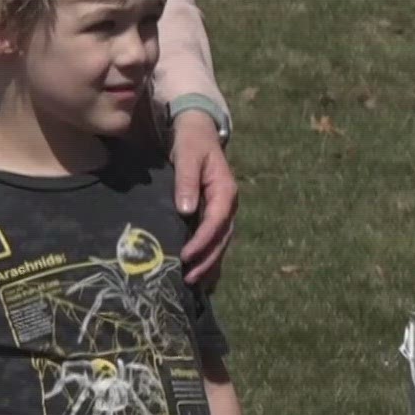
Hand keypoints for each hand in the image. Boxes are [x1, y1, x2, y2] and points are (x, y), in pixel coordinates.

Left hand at [171, 111, 237, 284]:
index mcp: (225, 190)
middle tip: (189, 279)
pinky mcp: (214, 214)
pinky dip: (209, 257)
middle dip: (208, 260)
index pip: (217, 220)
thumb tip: (186, 211)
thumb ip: (186, 181)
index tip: (186, 256)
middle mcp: (228, 204)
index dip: (203, 240)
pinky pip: (215, 239)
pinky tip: (200, 275)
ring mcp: (223, 210)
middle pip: (222, 237)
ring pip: (221, 242)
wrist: (198, 131)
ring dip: (209, 263)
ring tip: (193, 283)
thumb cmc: (192, 142)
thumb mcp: (187, 155)